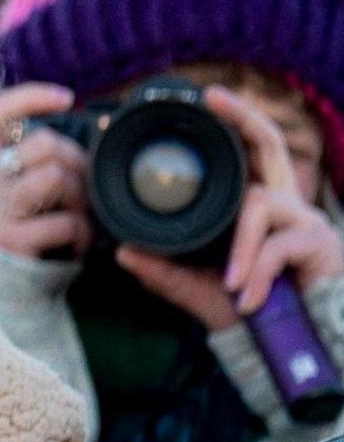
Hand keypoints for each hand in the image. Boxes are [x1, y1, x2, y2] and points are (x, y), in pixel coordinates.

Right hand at [0, 83, 85, 261]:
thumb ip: (8, 155)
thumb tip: (51, 114)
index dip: (30, 96)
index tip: (65, 98)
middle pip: (45, 143)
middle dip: (77, 160)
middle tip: (81, 181)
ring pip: (57, 177)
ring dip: (80, 196)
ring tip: (78, 212)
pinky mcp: (10, 240)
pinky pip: (66, 222)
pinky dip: (82, 233)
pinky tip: (75, 242)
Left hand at [112, 87, 340, 330]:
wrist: (284, 345)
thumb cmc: (246, 308)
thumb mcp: (195, 286)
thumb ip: (163, 270)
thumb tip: (122, 253)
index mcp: (252, 205)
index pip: (245, 150)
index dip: (231, 121)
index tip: (204, 96)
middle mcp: (281, 201)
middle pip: (268, 142)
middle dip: (242, 116)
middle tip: (213, 98)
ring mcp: (303, 218)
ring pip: (259, 204)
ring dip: (241, 249)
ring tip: (231, 285)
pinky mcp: (319, 241)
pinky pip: (277, 245)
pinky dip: (256, 273)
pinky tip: (247, 297)